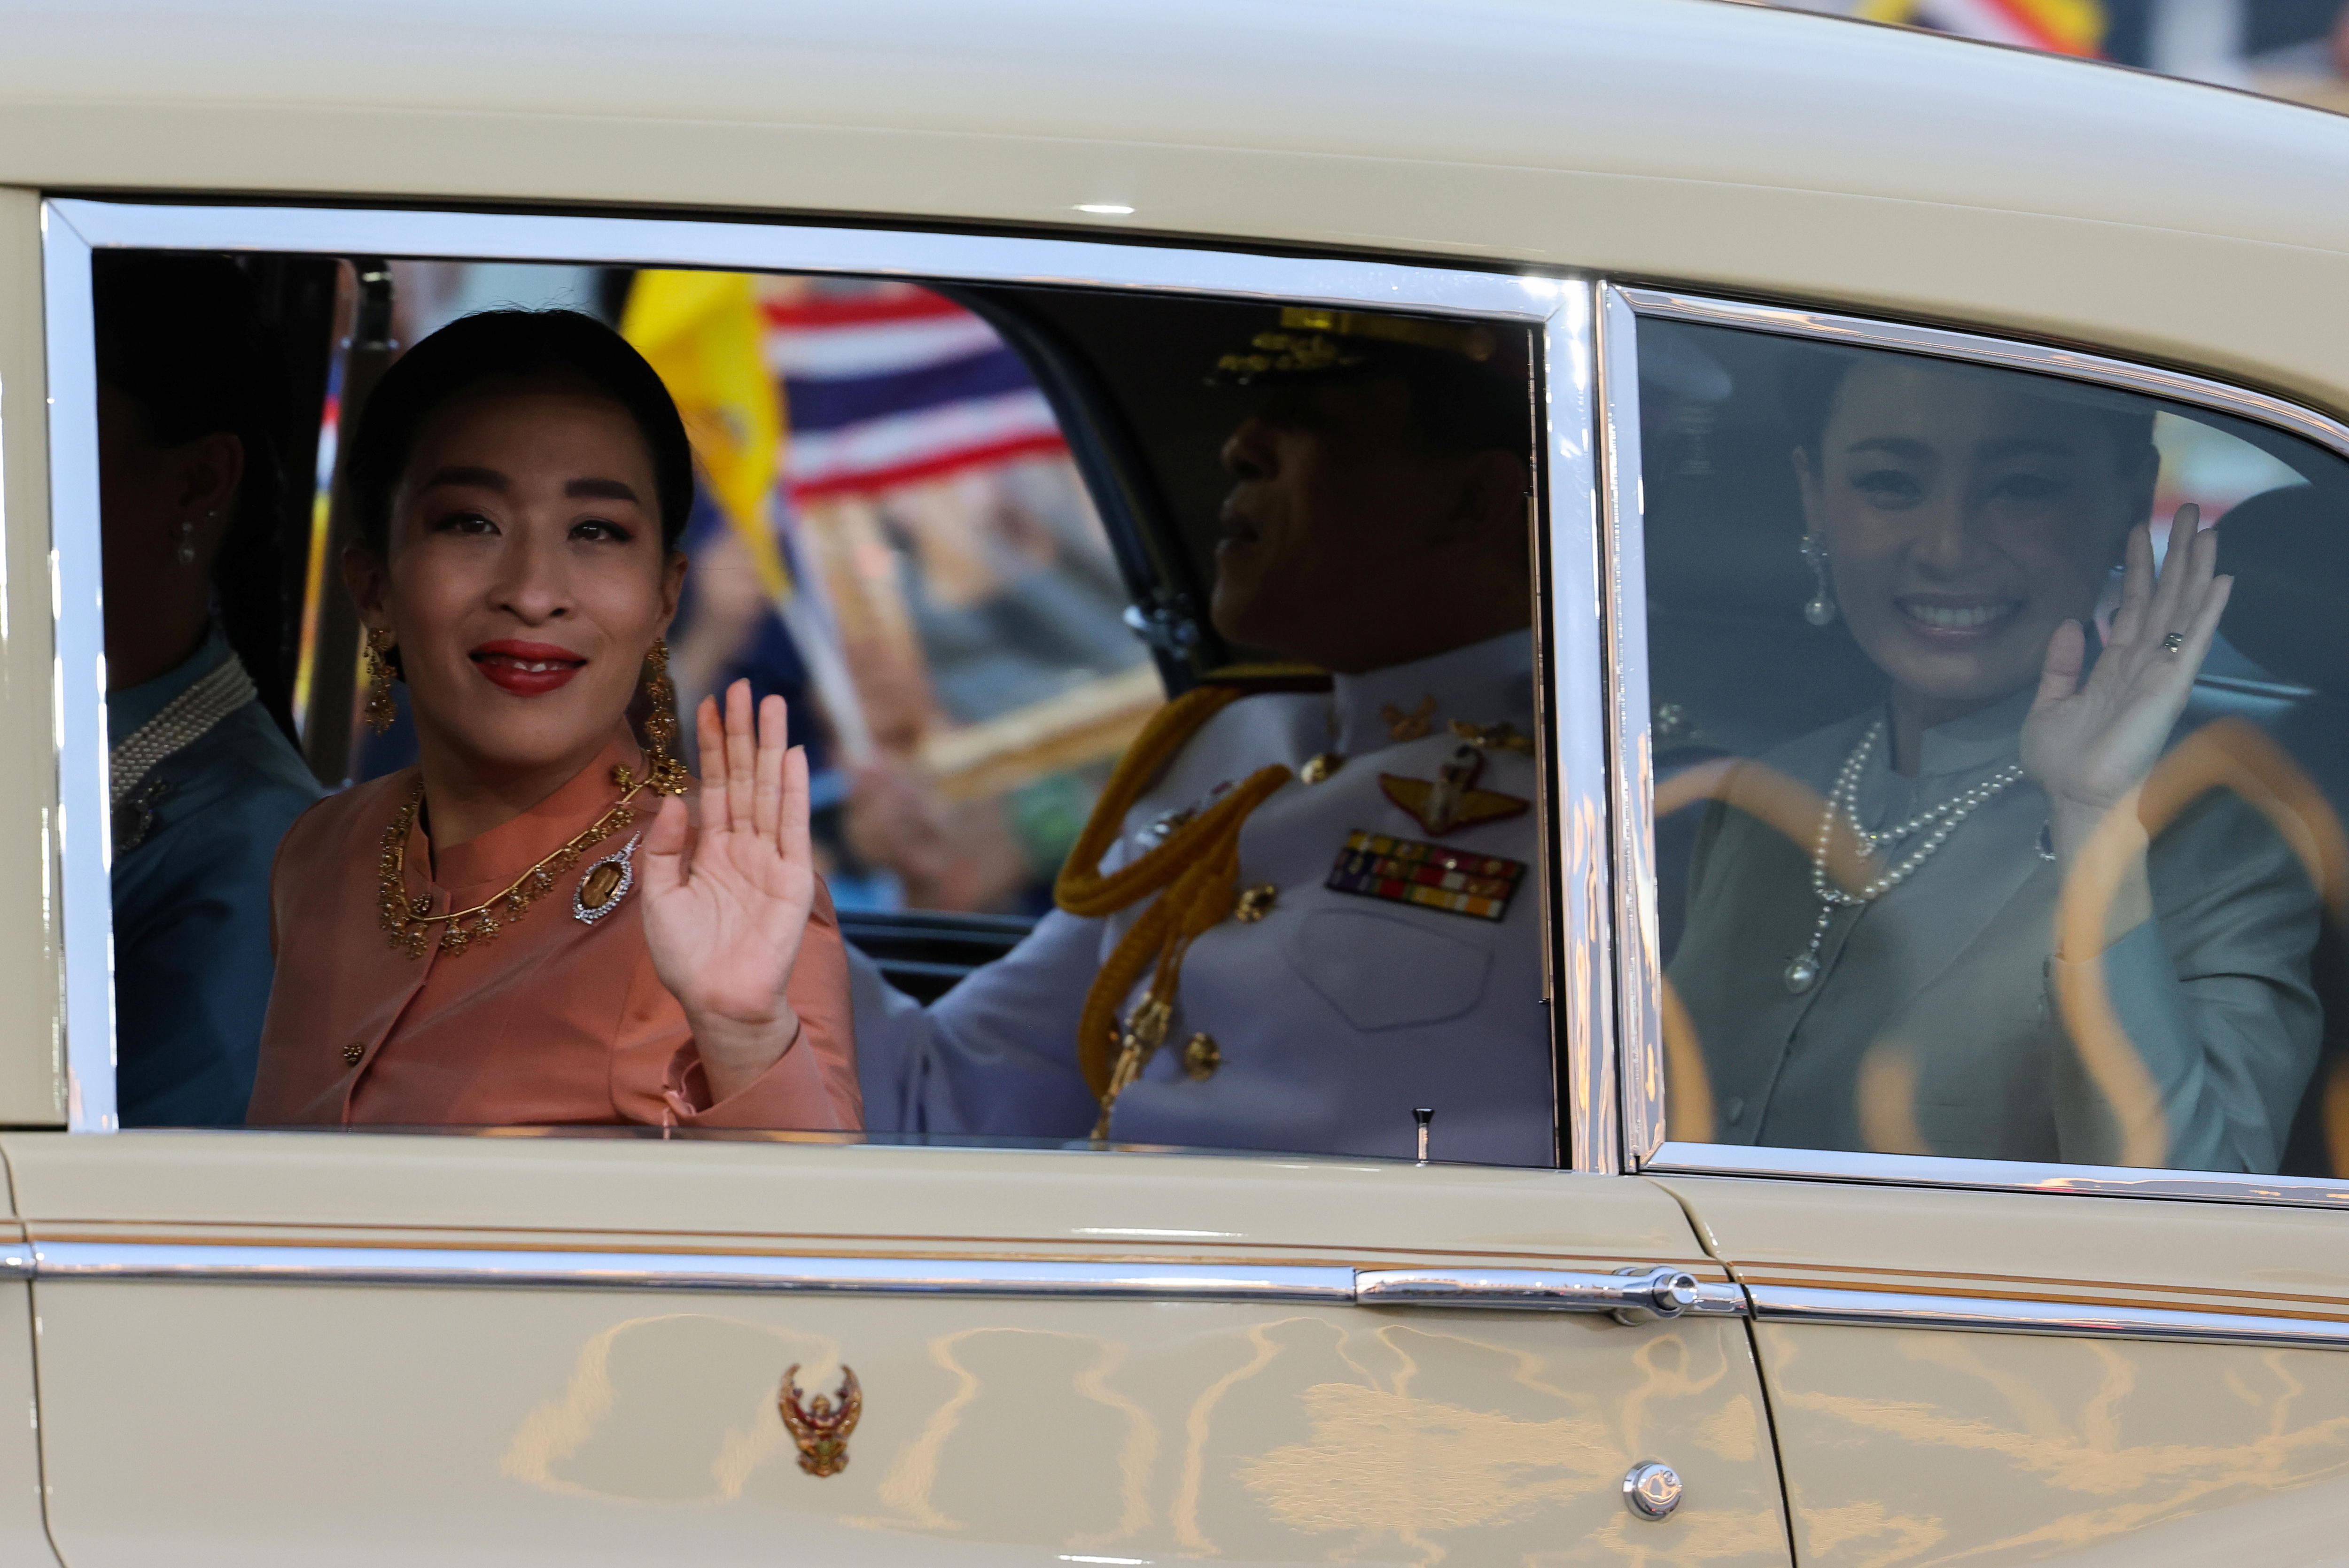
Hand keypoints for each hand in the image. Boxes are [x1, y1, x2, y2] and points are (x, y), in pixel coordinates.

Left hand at [640, 679, 815, 1103]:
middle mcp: (744, 846)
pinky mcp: (793, 879)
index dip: (711, 745)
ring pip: (770, 791)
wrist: (716, 1001)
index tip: (708, 702)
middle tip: (742, 684)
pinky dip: (794, 792)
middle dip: (742, 731)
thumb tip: (673, 798)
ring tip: (770, 704)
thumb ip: (663, 848)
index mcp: (712, 849)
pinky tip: (791, 756)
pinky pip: (792, 828)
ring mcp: (771, 859)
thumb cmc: (686, 957)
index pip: (713, 784)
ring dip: (770, 747)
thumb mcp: (657, 898)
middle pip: (744, 777)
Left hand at [2022, 506, 2231, 862]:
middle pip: (2164, 597)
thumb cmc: (2062, 763)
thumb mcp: (2046, 705)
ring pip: (2182, 608)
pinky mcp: (2169, 686)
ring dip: (2196, 568)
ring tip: (2207, 528)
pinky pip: (2191, 641)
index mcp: (2113, 667)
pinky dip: (2207, 610)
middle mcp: (2142, 663)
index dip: (2136, 567)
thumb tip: (2072, 623)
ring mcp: (2159, 672)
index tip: (2136, 529)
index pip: (2132, 606)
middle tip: (2184, 510)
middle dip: (2174, 553)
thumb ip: (2060, 664)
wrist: (2073, 797)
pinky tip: (2220, 580)